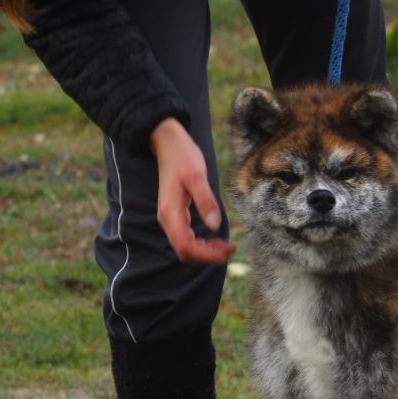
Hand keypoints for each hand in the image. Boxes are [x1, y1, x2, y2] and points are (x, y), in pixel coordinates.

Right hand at [149, 118, 235, 264]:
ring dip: (204, 251)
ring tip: (226, 246)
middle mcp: (167, 218)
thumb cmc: (182, 156)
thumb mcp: (197, 176)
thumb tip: (215, 224)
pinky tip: (215, 238)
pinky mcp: (175, 213)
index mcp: (171, 212)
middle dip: (207, 255)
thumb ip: (205, 200)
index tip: (227, 251)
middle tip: (230, 249)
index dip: (206, 254)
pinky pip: (186, 237)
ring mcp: (170, 217)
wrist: (167, 143)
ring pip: (184, 246)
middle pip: (184, 251)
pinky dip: (200, 243)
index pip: (186, 245)